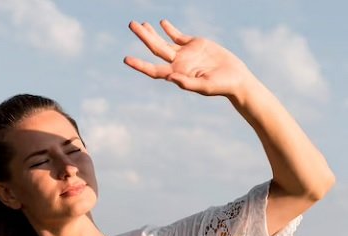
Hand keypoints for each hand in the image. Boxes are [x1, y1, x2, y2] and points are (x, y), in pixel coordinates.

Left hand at [124, 19, 255, 98]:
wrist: (235, 77)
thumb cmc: (220, 86)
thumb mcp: (203, 86)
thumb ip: (187, 83)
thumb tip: (170, 77)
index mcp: (176, 74)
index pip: (153, 70)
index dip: (140, 65)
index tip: (126, 59)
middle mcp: (177, 64)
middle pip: (155, 49)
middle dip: (143, 37)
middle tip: (131, 24)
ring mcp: (185, 54)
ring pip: (163, 41)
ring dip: (152, 32)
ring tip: (139, 24)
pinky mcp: (195, 44)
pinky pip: (178, 36)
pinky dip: (169, 29)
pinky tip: (162, 23)